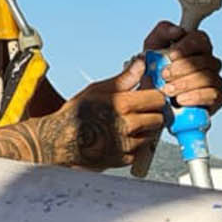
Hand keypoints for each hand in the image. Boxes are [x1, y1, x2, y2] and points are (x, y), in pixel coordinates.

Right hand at [48, 60, 168, 169]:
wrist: (61, 141)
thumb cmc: (77, 113)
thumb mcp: (97, 90)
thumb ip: (124, 78)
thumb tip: (141, 63)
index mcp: (122, 104)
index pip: (158, 98)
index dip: (154, 95)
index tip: (148, 94)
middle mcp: (128, 125)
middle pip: (160, 117)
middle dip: (152, 112)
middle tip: (140, 110)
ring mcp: (128, 144)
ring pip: (153, 133)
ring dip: (145, 128)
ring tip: (127, 123)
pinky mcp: (126, 159)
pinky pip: (142, 148)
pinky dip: (136, 143)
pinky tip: (120, 136)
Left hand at [142, 21, 221, 113]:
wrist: (152, 95)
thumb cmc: (154, 66)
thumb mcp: (152, 46)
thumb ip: (163, 32)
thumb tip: (178, 31)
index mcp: (197, 45)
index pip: (200, 39)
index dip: (187, 46)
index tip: (171, 55)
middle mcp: (209, 61)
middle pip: (206, 60)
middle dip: (183, 68)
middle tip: (164, 75)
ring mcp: (215, 79)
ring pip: (209, 78)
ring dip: (186, 84)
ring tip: (167, 89)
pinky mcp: (217, 98)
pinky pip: (215, 95)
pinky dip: (196, 97)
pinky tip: (180, 99)